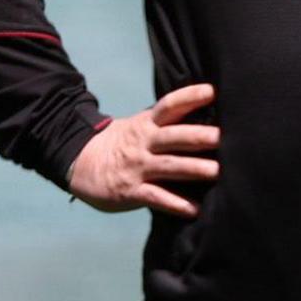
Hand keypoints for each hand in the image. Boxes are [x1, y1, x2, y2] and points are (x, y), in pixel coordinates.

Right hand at [69, 84, 219, 216]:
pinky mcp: (130, 191)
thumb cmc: (121, 144)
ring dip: (193, 168)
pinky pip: (155, 197)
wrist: (79, 162)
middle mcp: (143, 143)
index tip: (212, 91)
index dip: (189, 97)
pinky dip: (175, 203)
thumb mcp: (139, 126)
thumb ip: (167, 124)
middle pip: (173, 136)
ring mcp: (137, 167)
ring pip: (169, 166)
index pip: (169, 105)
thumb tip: (205, 118)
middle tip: (221, 137)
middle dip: (198, 136)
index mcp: (146, 124)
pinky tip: (194, 209)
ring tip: (217, 171)